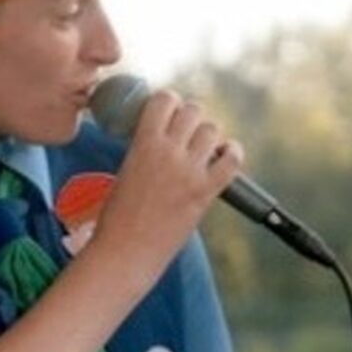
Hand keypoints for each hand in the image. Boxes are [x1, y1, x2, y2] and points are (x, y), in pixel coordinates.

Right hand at [92, 90, 244, 276]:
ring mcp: (189, 171)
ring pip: (213, 130)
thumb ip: (145, 147)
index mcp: (143, 142)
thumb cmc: (118, 216)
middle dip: (192, 119)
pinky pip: (232, 160)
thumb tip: (163, 134)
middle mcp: (168, 151)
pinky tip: (226, 156)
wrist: (125, 252)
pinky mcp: (205, 192)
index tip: (170, 116)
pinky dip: (232, 153)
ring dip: (210, 136)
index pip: (166, 99)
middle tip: (187, 135)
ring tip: (204, 149)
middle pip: (194, 111)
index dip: (170, 104)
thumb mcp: (125, 169)